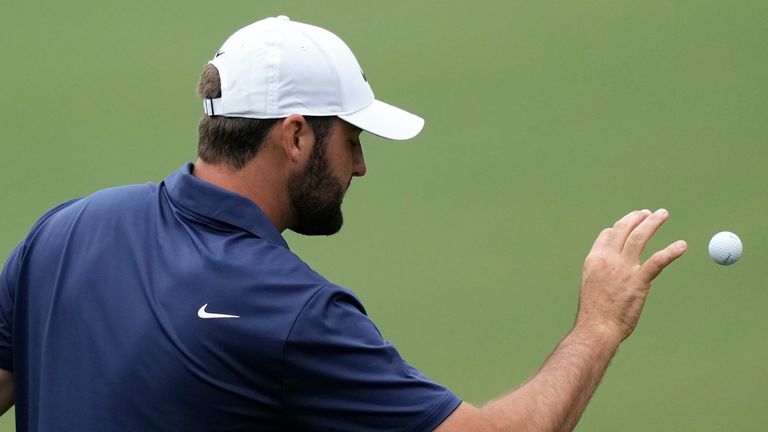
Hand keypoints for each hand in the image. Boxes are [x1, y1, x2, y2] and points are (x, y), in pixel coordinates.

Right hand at [577, 209, 686, 341]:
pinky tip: (681, 246)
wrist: (596, 327)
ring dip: (652, 222)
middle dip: (637, 218)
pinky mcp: (639, 280)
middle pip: (624, 229)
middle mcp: (608, 258)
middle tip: (648, 213)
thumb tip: (611, 268)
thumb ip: (602, 271)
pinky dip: (671, 251)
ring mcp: (624, 268)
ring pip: (640, 237)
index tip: (630, 223)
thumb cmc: (595, 312)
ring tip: (662, 214)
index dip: (619, 226)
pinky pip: (658, 261)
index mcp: (594, 259)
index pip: (607, 234)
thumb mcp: (592, 284)